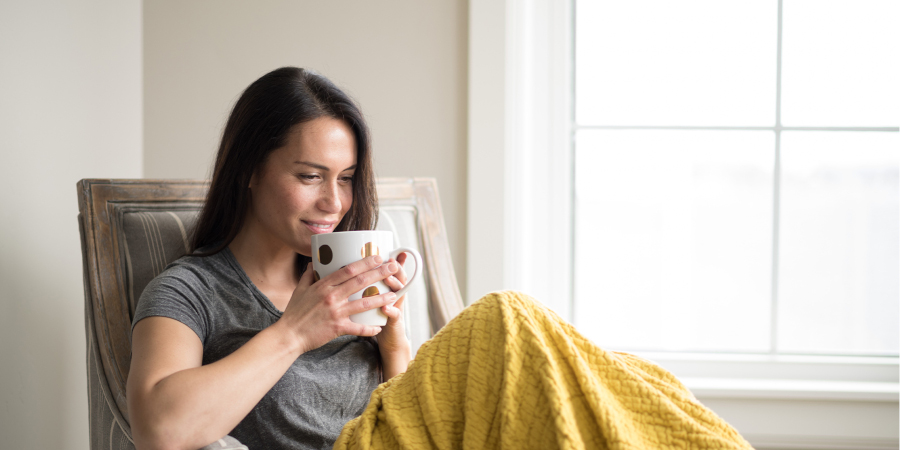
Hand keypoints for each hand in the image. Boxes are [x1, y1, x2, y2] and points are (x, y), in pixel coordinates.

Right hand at [277, 255, 400, 353]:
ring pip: (363, 303)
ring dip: (381, 298)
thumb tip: (313, 263)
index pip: (347, 270)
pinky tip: (380, 326)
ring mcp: (335, 312)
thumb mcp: (300, 290)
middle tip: (393, 267)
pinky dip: (370, 328)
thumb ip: (308, 276)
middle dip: (379, 273)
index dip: (364, 262)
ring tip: (394, 294)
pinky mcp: (337, 328)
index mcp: (323, 285)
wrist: (289, 335)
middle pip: (359, 282)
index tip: (377, 256)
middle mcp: (331, 297)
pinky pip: (358, 328)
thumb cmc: (294, 313)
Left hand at [378, 253, 411, 376]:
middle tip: (388, 260)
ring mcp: (397, 308)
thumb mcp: (374, 299)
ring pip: (398, 294)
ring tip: (387, 280)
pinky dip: (391, 312)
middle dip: (391, 269)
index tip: (384, 250)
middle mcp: (395, 295)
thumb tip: (352, 266)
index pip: (391, 271)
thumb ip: (368, 284)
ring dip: (393, 286)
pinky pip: (395, 316)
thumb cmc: (377, 317)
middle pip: (398, 278)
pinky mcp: (396, 322)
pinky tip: (386, 309)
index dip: (389, 260)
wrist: (389, 338)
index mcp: (389, 288)